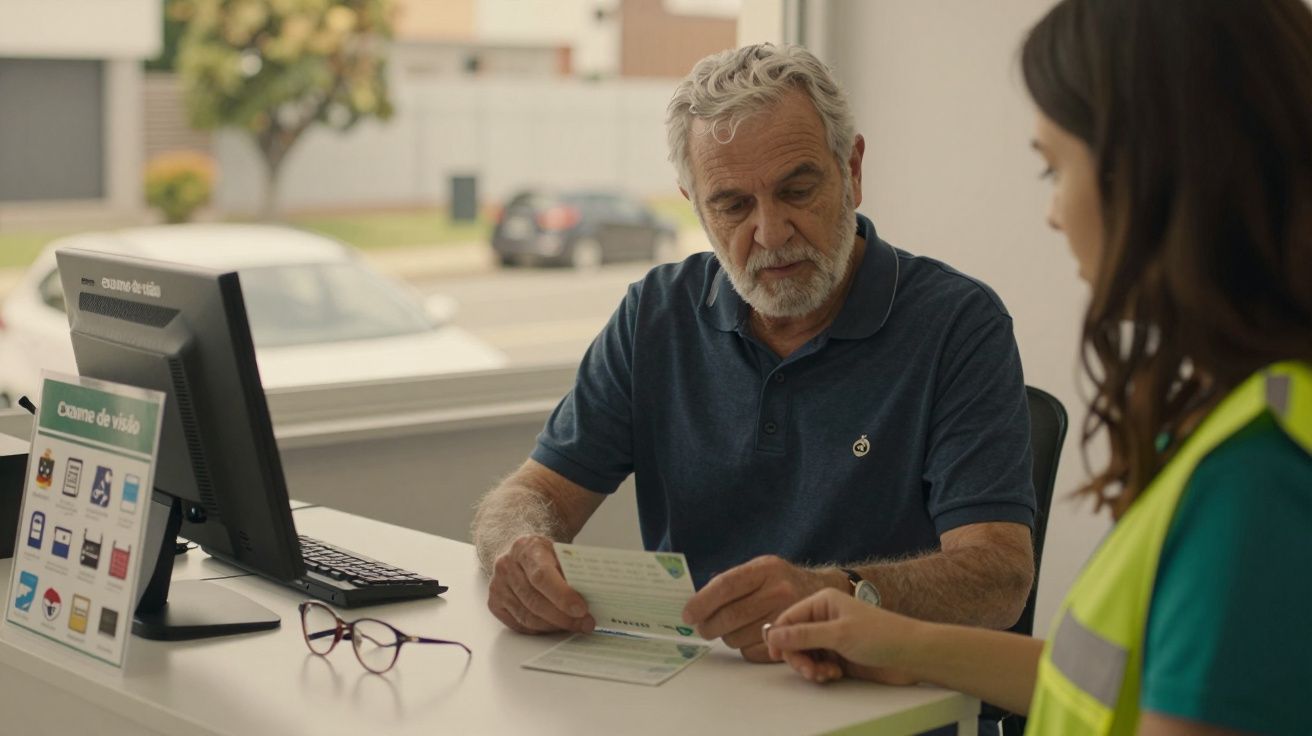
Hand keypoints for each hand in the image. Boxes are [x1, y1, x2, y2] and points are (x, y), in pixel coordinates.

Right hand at [487, 535, 594, 633]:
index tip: (582, 609)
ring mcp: (497, 586)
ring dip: (554, 626)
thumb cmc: (544, 552)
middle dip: (563, 617)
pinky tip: (555, 626)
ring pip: (527, 617)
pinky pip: (519, 624)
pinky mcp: (494, 603)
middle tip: (585, 623)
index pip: (542, 576)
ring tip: (574, 626)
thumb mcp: (559, 550)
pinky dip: (540, 629)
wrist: (519, 548)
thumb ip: (572, 570)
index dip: (563, 596)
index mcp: (525, 548)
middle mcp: (506, 566)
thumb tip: (592, 597)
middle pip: (534, 601)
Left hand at [681, 555, 831, 661]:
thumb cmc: (781, 581)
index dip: (702, 602)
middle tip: (701, 628)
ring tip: (729, 629)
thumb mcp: (761, 568)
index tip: (688, 614)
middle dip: (708, 626)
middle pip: (731, 616)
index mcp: (766, 568)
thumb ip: (731, 580)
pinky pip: (752, 652)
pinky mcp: (790, 640)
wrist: (821, 593)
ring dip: (726, 637)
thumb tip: (694, 603)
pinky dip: (743, 648)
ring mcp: (786, 616)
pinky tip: (747, 637)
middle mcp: (779, 591)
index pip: (726, 585)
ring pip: (738, 637)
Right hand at [764, 588, 920, 683]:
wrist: (912, 655)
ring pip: (806, 654)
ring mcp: (832, 637)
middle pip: (794, 639)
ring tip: (826, 674)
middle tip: (809, 671)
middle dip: (798, 657)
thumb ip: (803, 635)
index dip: (780, 637)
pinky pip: (818, 664)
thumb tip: (771, 634)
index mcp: (823, 602)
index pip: (789, 618)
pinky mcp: (840, 655)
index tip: (776, 656)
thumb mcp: (838, 634)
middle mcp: (825, 618)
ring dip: (811, 667)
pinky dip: (821, 672)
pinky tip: (834, 674)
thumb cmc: (881, 635)